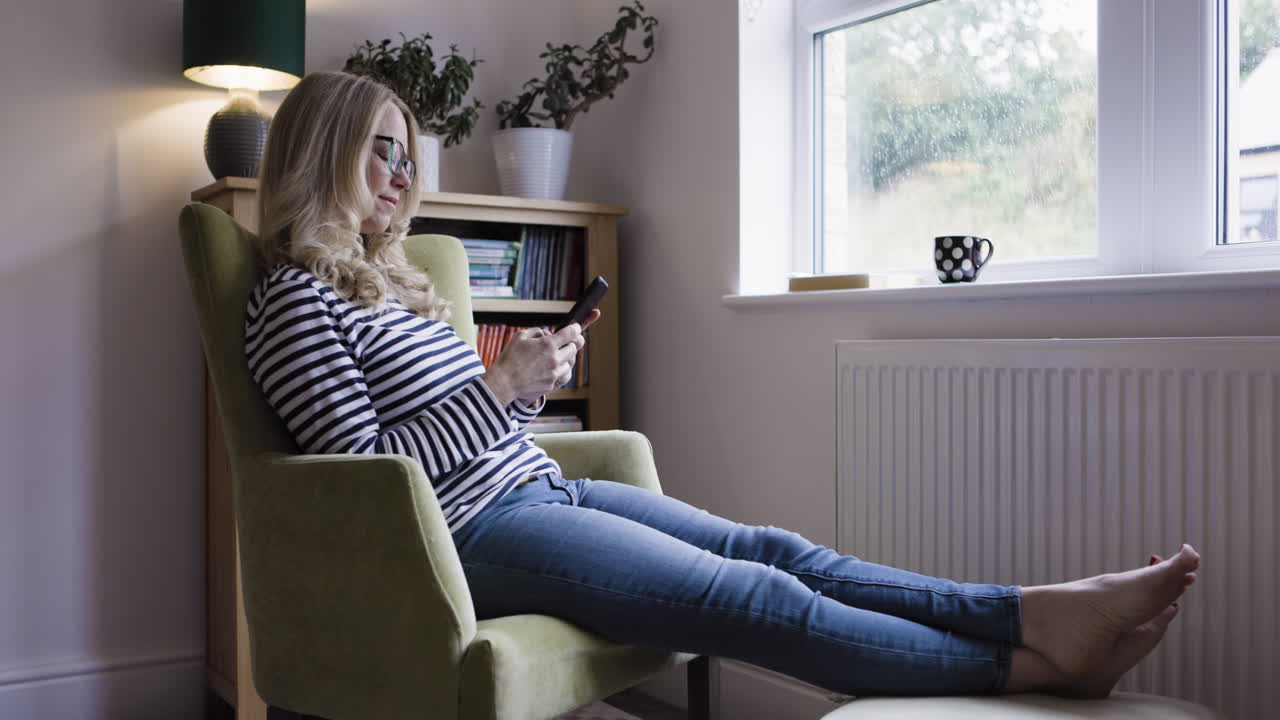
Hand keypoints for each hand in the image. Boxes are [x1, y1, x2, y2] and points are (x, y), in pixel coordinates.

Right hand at [482, 313, 599, 405]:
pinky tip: (553, 369)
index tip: (576, 328)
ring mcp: (554, 373)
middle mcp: (554, 359)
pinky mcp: (552, 384)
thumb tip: (544, 333)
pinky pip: (563, 376)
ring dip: (565, 359)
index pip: (570, 333)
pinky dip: (560, 371)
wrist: (504, 382)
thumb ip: (535, 331)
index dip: (575, 329)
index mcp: (548, 345)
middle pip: (573, 348)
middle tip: (565, 343)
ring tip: (555, 358)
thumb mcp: (520, 336)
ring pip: (569, 364)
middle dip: (570, 344)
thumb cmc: (509, 358)